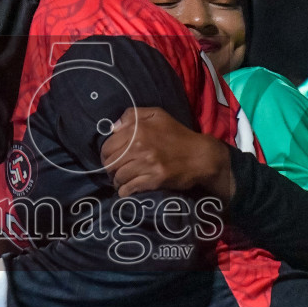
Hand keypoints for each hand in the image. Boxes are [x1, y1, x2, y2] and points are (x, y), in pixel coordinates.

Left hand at [100, 107, 231, 198]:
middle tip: (114, 173)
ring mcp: (147, 164)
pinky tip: (126, 190)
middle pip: (110, 163)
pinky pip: (130, 188)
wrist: (201, 156)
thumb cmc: (178, 135)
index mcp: (138, 129)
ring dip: (117, 182)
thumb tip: (113, 127)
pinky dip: (125, 191)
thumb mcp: (158, 115)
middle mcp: (140, 146)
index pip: (108, 146)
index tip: (110, 159)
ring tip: (121, 182)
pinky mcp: (154, 180)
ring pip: (119, 177)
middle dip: (109, 170)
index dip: (106, 155)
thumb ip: (133, 115)